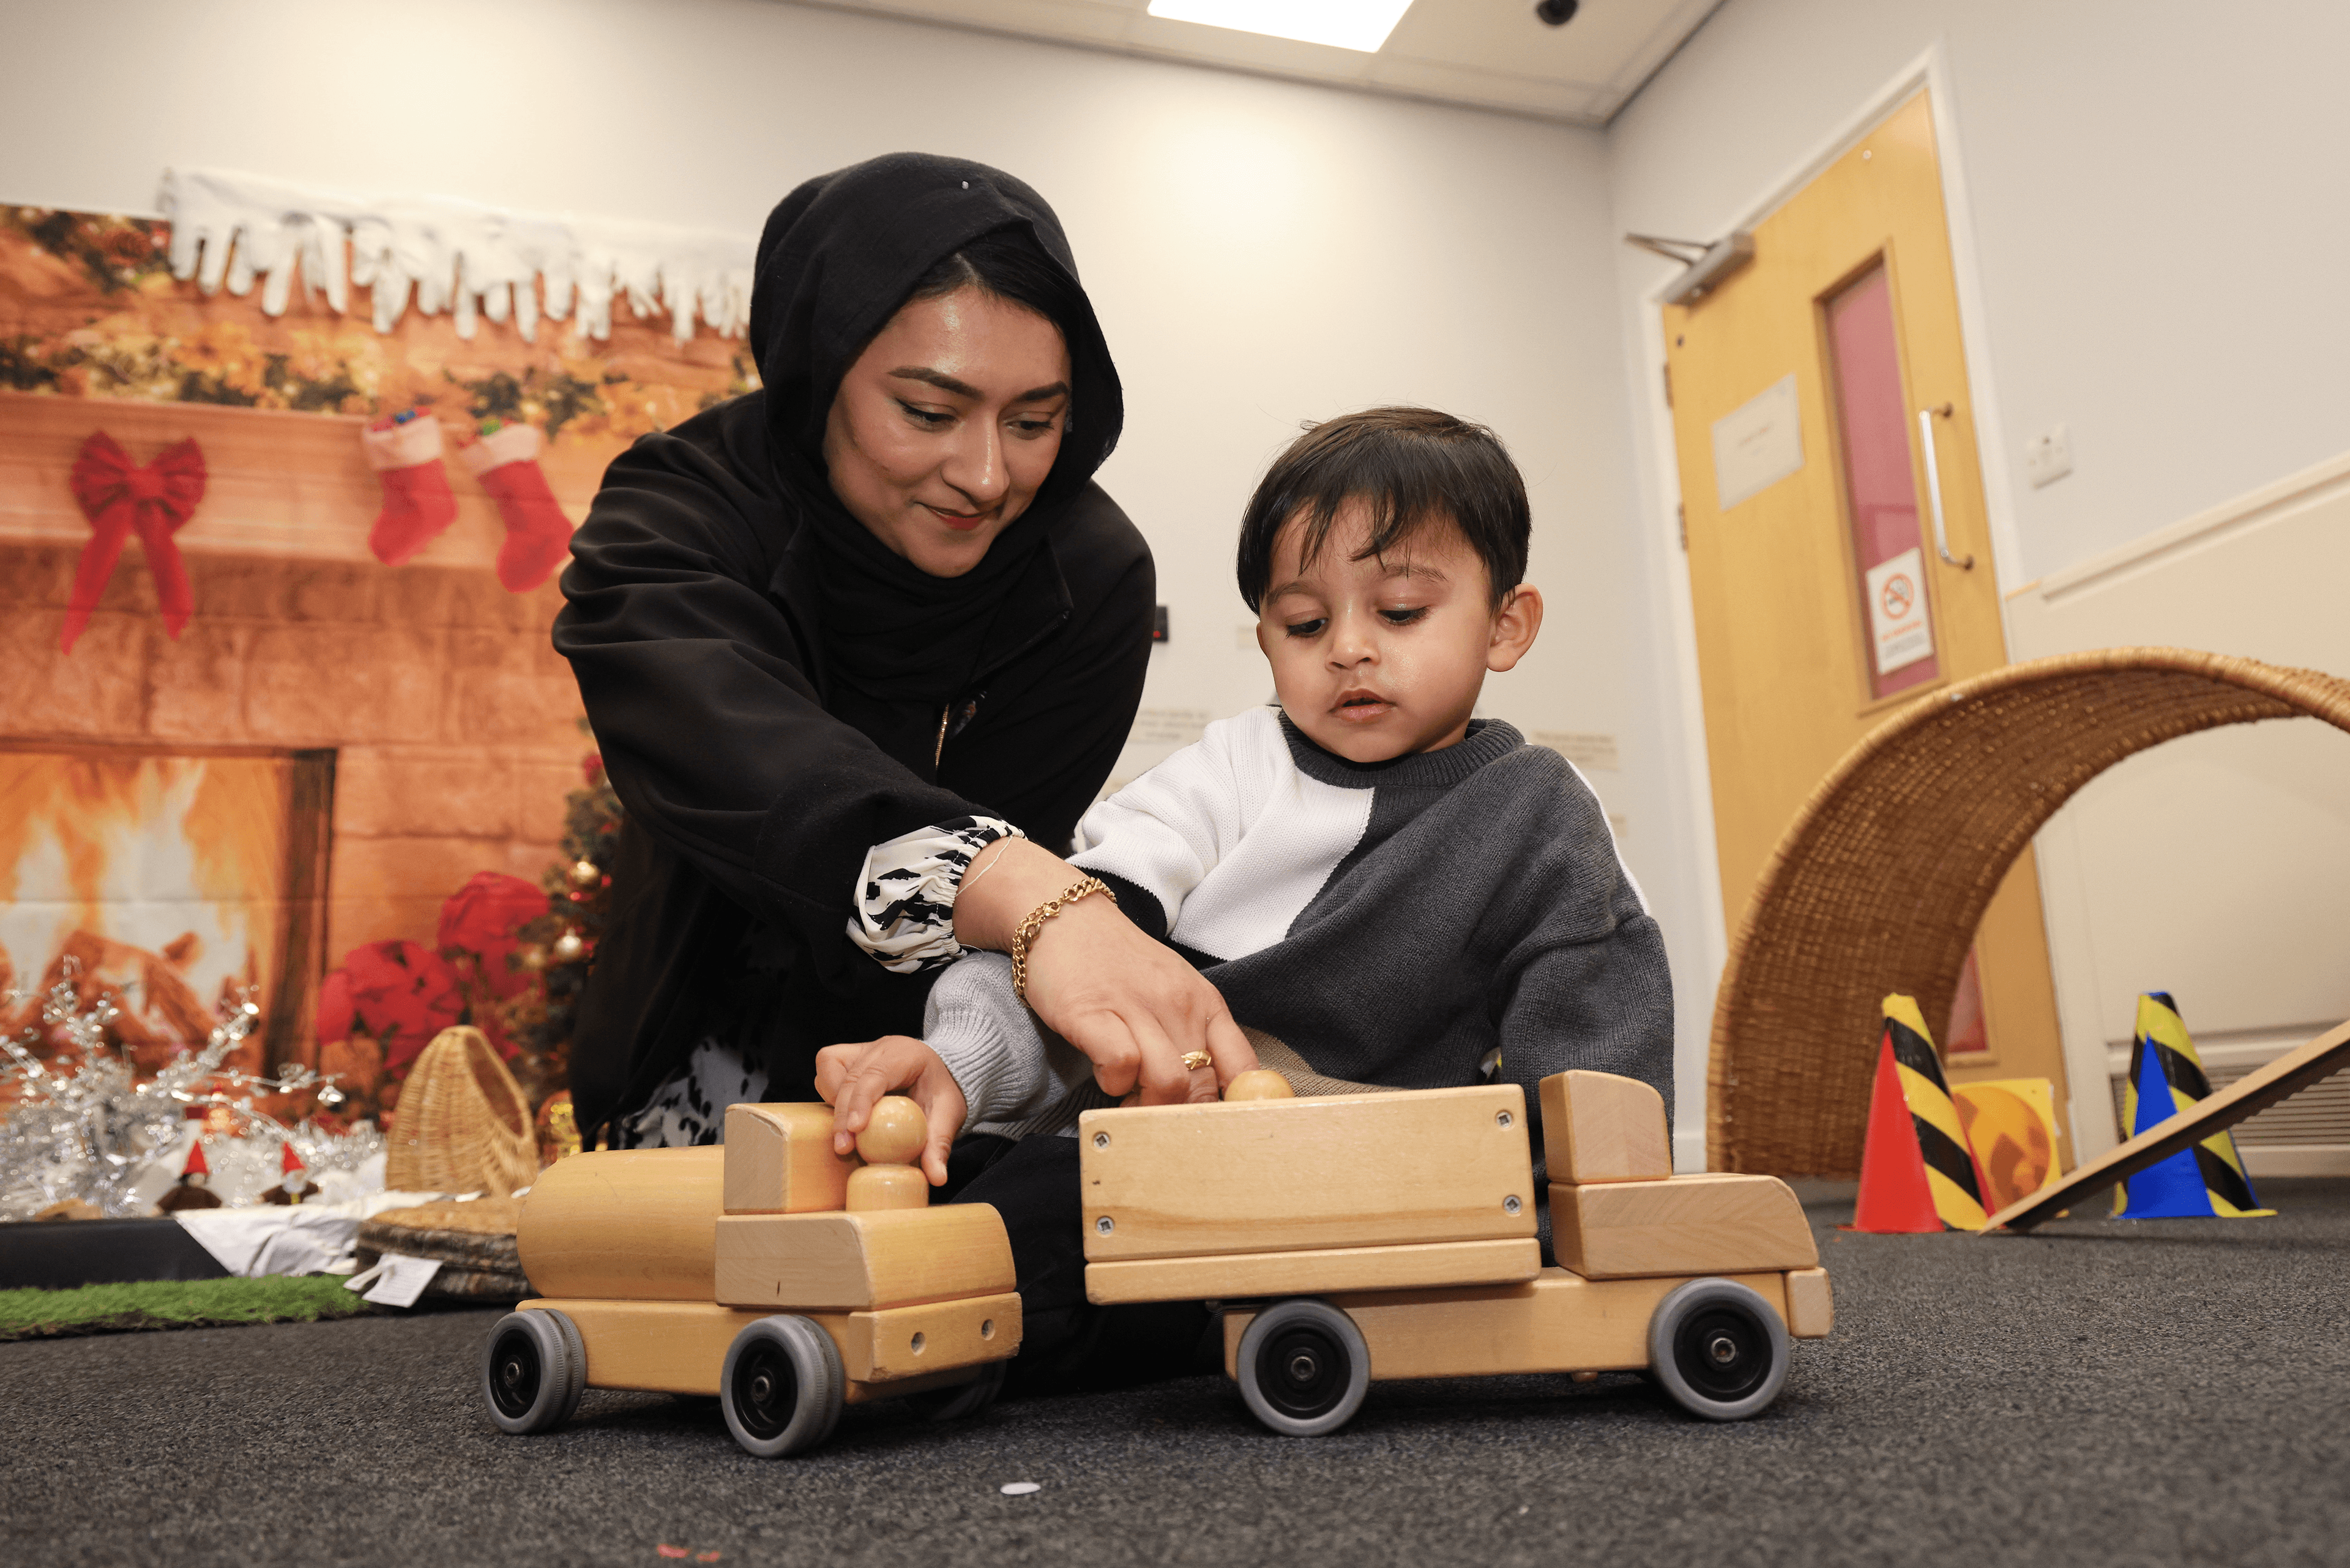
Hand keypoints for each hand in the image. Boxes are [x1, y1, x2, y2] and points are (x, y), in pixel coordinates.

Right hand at [813, 1035, 966, 1186]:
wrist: (939, 1073)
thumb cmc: (942, 1091)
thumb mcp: (948, 1115)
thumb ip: (940, 1144)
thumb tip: (937, 1178)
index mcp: (905, 1054)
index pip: (876, 1074)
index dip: (861, 1101)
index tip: (855, 1130)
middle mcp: (879, 1048)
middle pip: (850, 1076)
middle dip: (843, 1114)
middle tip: (844, 1147)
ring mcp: (862, 1050)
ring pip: (830, 1069)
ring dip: (833, 1103)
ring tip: (846, 1133)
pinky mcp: (849, 1059)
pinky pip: (827, 1071)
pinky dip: (830, 1094)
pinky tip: (845, 1116)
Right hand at [953, 839, 1258, 1105]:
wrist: (1065, 916)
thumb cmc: (1119, 963)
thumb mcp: (1174, 991)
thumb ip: (1195, 1036)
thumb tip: (1213, 1094)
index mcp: (1206, 1003)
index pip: (1244, 1070)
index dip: (1237, 1110)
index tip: (1219, 1128)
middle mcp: (1179, 1005)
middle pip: (1204, 1088)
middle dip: (1182, 1118)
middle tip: (1158, 1118)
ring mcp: (1137, 1007)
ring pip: (1169, 1084)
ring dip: (1147, 1107)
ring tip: (1129, 1099)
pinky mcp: (1093, 1013)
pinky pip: (1121, 1065)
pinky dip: (1113, 1083)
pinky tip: (1104, 1072)